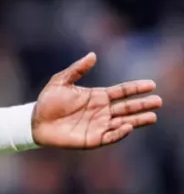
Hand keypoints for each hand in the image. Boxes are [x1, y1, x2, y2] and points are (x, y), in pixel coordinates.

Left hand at [32, 52, 162, 148]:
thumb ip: (77, 69)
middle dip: (142, 104)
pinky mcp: (93, 139)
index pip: (122, 92)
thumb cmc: (47, 101)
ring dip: (137, 120)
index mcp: (97, 96)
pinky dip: (120, 132)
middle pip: (127, 107)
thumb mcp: (61, 81)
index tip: (151, 85)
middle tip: (158, 101)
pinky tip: (127, 126)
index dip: (136, 88)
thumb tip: (93, 55)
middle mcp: (102, 111)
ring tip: (152, 117)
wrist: (35, 122)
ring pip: (123, 122)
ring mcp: (99, 125)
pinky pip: (110, 136)